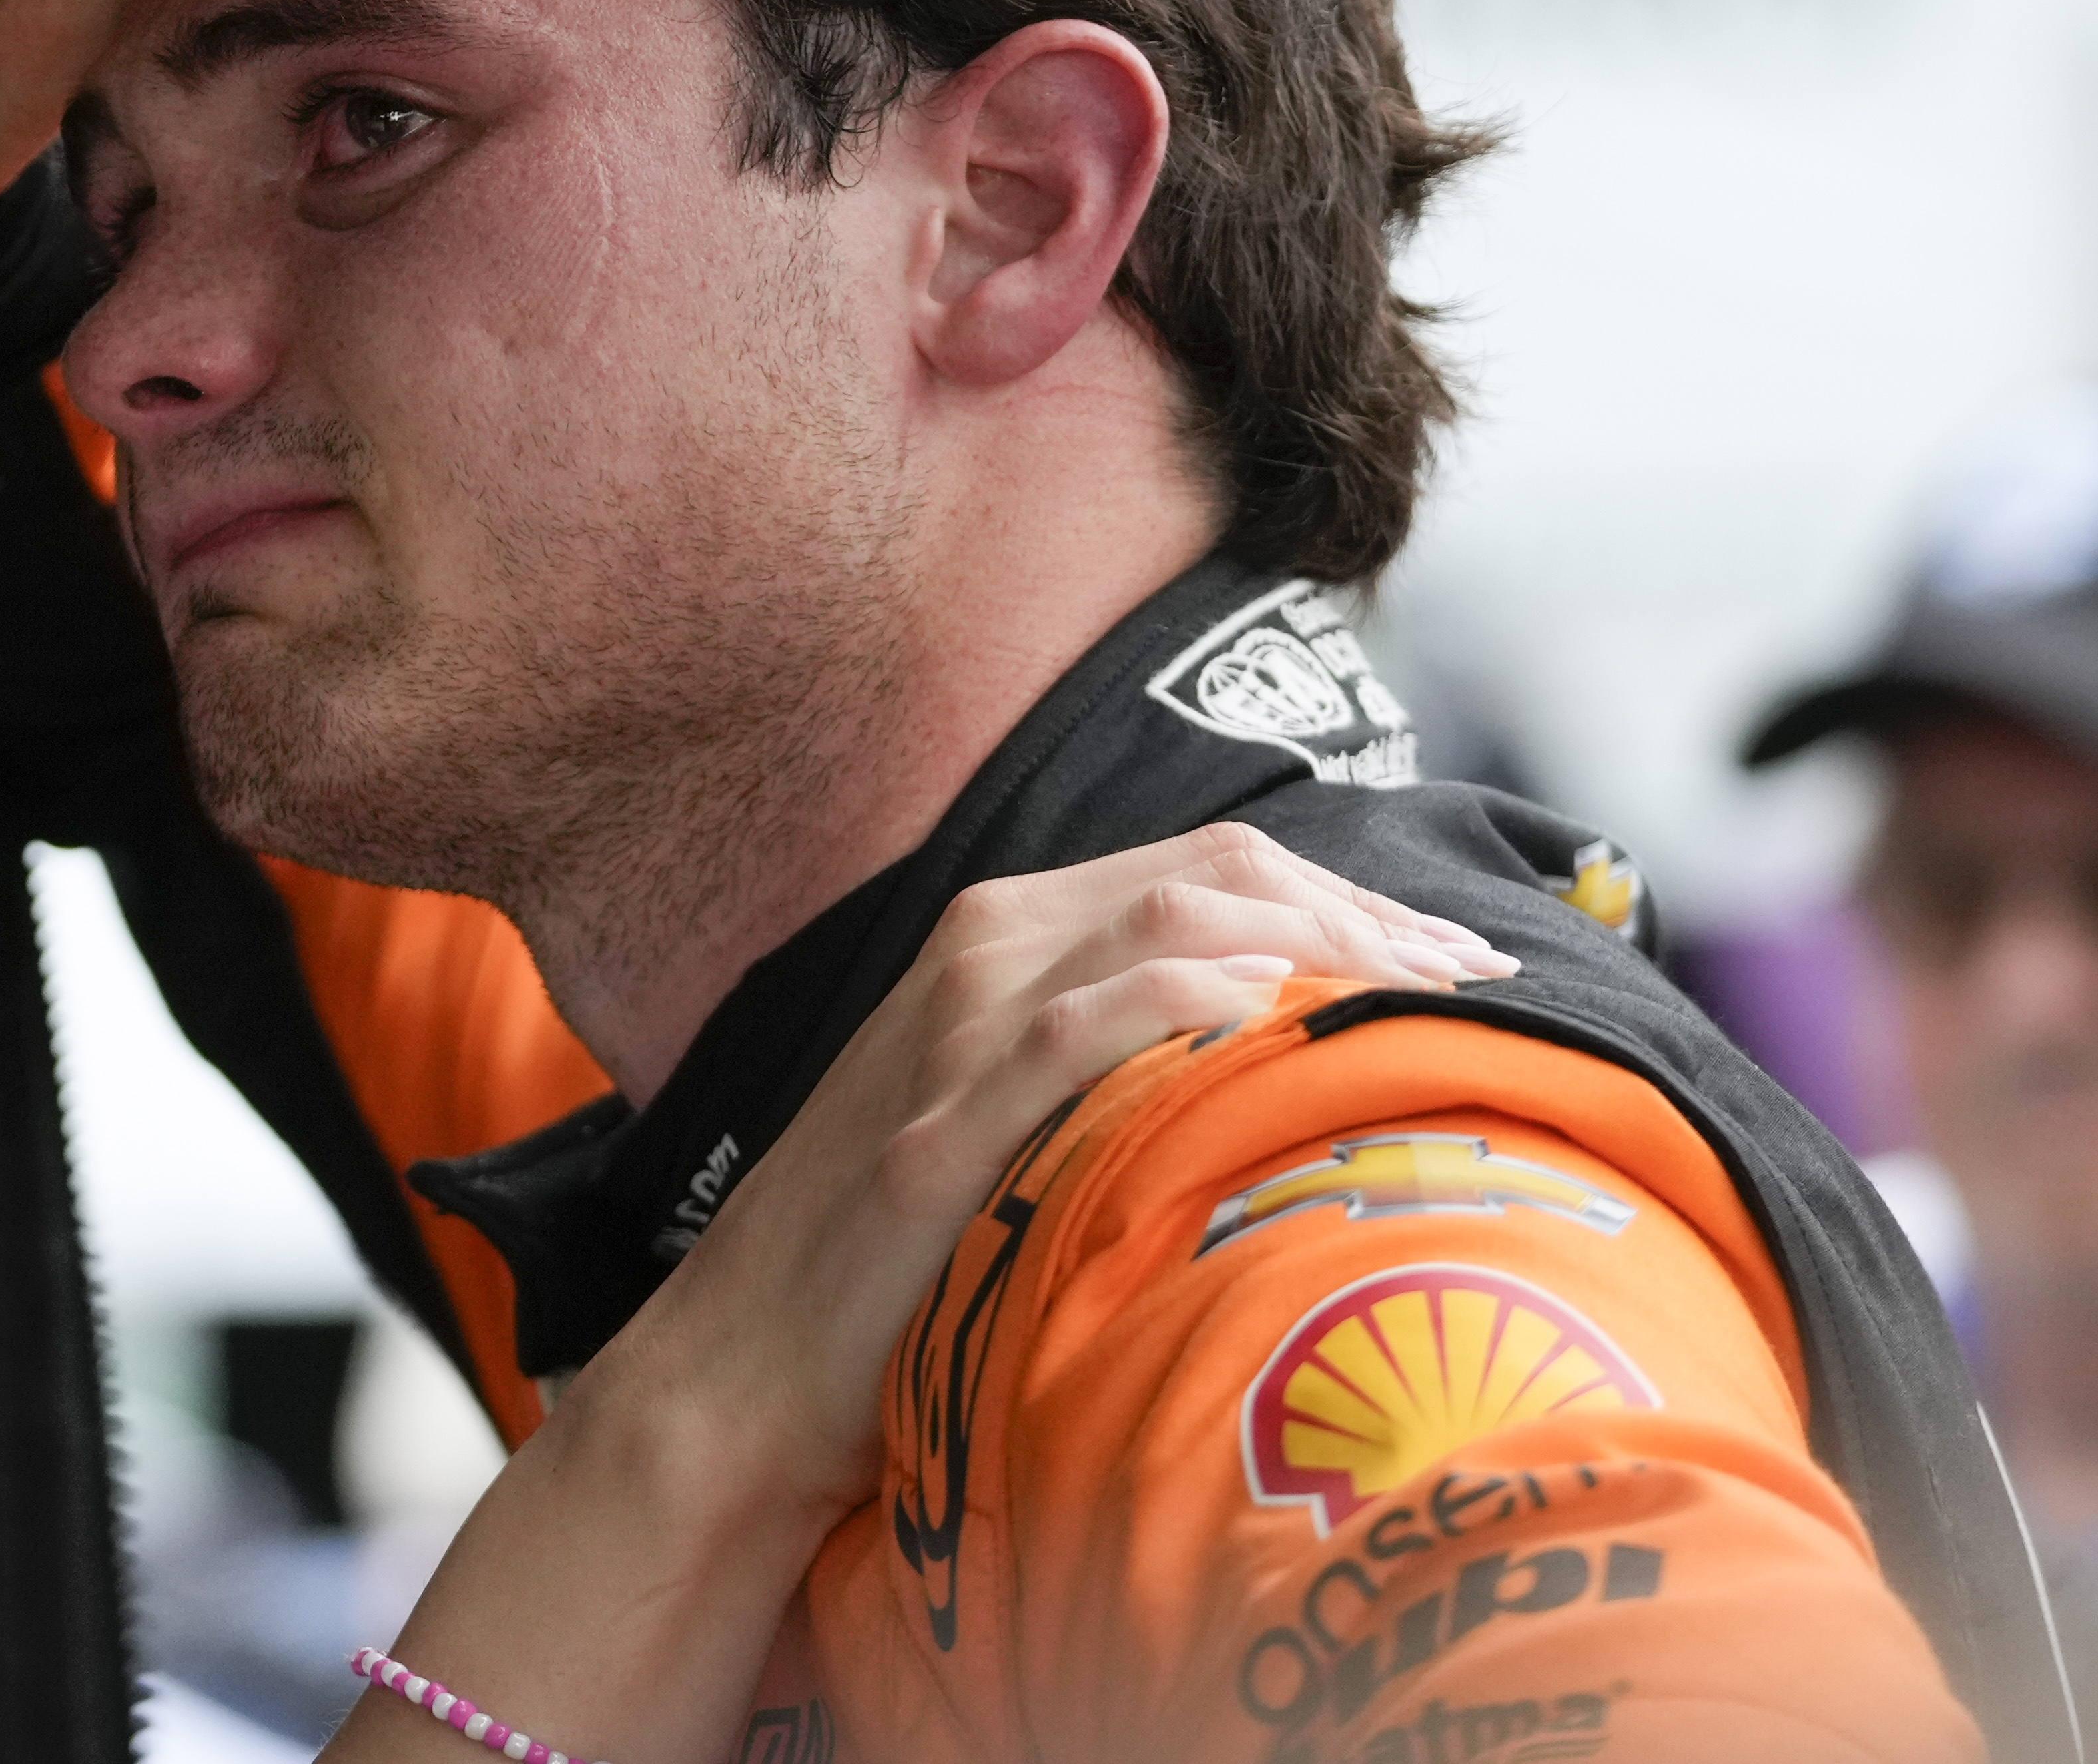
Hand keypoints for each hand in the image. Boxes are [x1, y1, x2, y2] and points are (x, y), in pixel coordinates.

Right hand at [613, 824, 1515, 1535]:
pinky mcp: (947, 1113)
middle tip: (1471, 980)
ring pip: (1172, 918)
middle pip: (1216, 870)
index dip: (1350, 896)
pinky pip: (1092, 1019)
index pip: (1213, 866)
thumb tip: (1284, 1061)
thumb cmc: (897, 1253)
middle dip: (1365, 910)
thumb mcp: (1014, 1115)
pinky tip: (1284, 1024)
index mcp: (1002, 934)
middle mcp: (984, 946)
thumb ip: (1119, 1058)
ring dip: (1322, 945)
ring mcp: (959, 1022)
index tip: (1451, 961)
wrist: (753, 1359)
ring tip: (1422, 1001)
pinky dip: (1199, 1001)